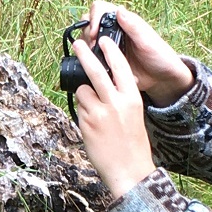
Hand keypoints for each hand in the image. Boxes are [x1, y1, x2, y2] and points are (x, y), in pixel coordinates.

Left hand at [70, 34, 156, 199]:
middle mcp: (116, 103)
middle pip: (96, 71)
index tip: (103, 40)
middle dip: (85, 54)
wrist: (129, 171)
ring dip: (84, 94)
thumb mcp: (134, 114)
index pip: (120, 67)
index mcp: (132, 98)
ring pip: (83, 91)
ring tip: (94, 110)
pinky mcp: (86, 124)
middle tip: (77, 44)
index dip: (110, 51)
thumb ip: (120, 97)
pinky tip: (92, 125)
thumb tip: (101, 83)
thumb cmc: (132, 144)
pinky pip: (79, 108)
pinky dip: (82, 111)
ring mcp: (99, 113)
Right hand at [86, 0, 192, 104]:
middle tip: (94, 49)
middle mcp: (112, 31)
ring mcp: (107, 47)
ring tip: (96, 61)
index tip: (94, 34)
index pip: (99, 9)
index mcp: (122, 21)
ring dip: (86, 50)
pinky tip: (100, 70)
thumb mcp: (148, 41)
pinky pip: (90, 59)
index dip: (93, 19)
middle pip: (88, 24)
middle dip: (87, 36)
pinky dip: (91, 63)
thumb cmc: (160, 56)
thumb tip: (119, 9)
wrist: (162, 79)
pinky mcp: (105, 61)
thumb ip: (133, 26)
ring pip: (86, 42)